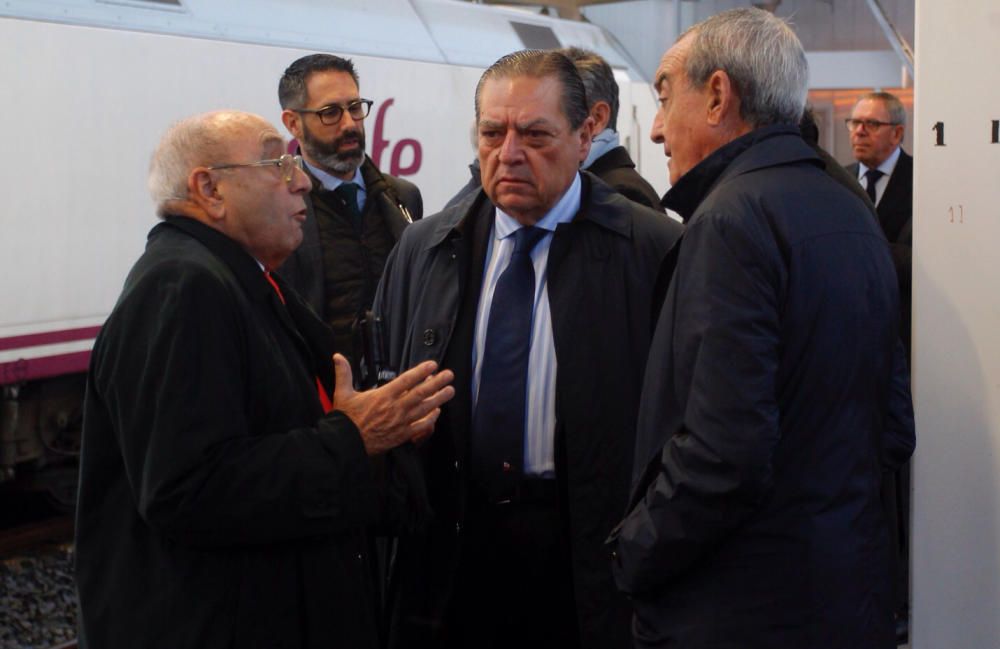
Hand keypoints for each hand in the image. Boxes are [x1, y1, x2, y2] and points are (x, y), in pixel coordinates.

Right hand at [332, 354, 454, 455]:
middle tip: (449, 375)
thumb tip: (337, 356)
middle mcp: (395, 408)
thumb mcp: (342, 393)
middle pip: (421, 392)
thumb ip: (343, 373)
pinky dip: (431, 419)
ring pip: (424, 408)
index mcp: (383, 396)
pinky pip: (421, 426)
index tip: (432, 364)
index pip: (406, 380)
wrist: (346, 444)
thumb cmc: (345, 420)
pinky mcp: (402, 435)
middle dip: (437, 382)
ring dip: (439, 398)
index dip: (421, 371)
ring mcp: (400, 422)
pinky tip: (437, 412)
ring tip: (450, 390)